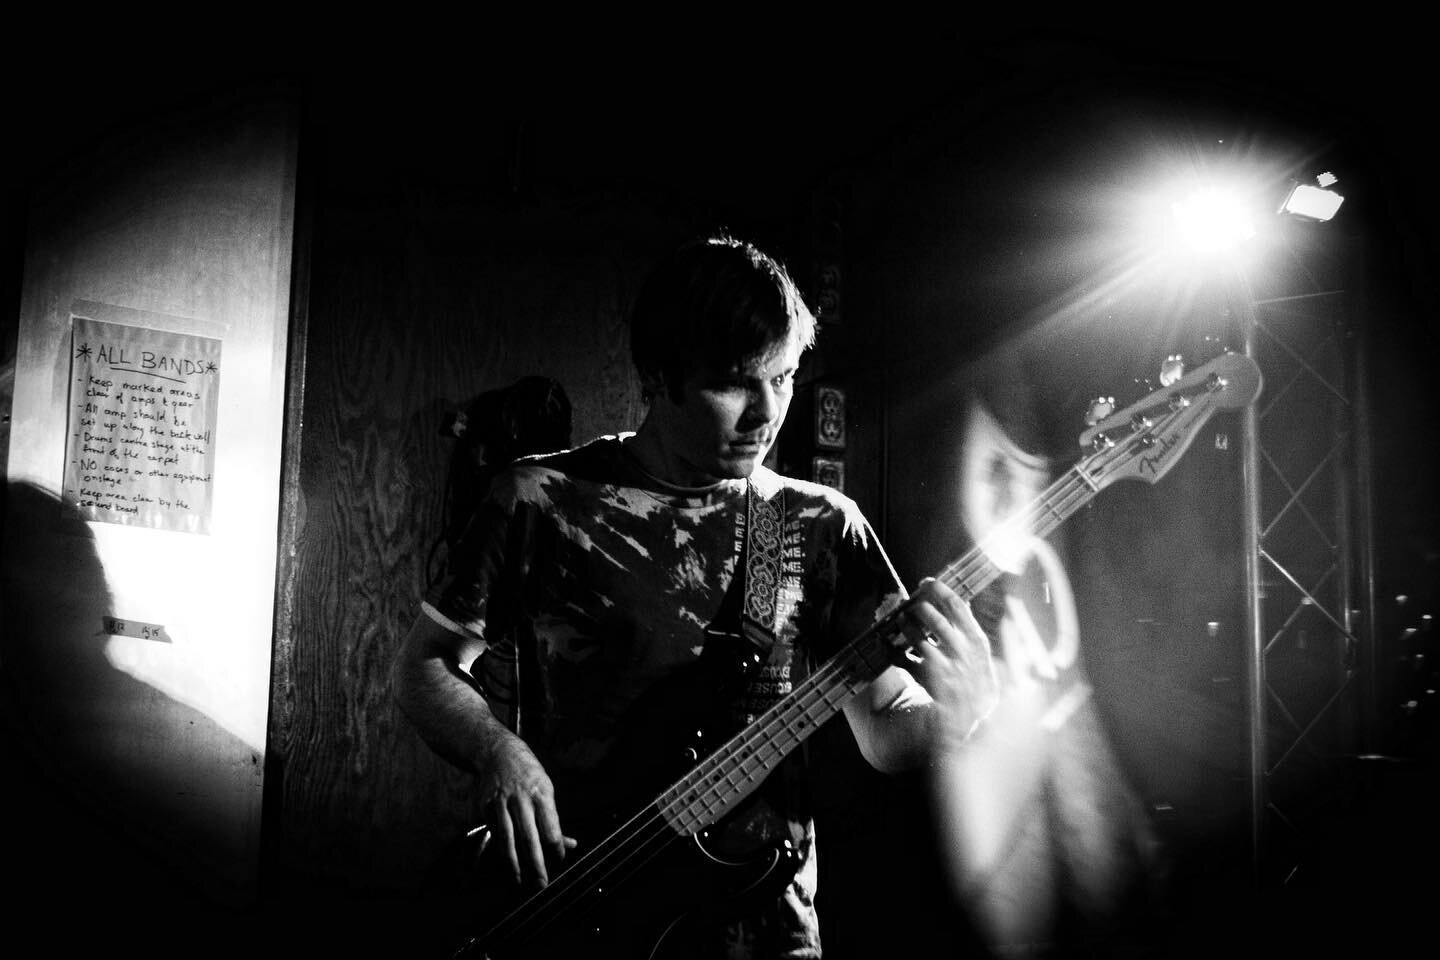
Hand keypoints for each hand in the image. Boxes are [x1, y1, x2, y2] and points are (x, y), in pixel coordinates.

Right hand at [476, 733, 576, 888]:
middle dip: (536, 864)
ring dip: (514, 863)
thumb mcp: (546, 789)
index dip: (556, 848)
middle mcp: (520, 798)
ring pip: (507, 839)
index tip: (559, 860)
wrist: (498, 752)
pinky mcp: (485, 806)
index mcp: (541, 793)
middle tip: (541, 884)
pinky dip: (500, 849)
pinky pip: (494, 833)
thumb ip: (554, 820)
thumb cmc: (528, 774)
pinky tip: (506, 862)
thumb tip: (570, 845)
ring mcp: (500, 803)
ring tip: (520, 881)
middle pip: (529, 838)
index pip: (551, 828)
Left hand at [900, 578, 998, 745]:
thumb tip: (958, 599)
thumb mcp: (979, 651)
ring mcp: (944, 667)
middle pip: (936, 621)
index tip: (926, 582)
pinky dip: (892, 651)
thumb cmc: (975, 676)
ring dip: (906, 627)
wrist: (973, 712)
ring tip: (900, 620)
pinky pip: (905, 661)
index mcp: (975, 640)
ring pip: (919, 640)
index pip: (958, 606)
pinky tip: (885, 644)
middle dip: (921, 609)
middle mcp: (961, 651)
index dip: (940, 590)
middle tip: (912, 604)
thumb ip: (967, 627)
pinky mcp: (928, 680)